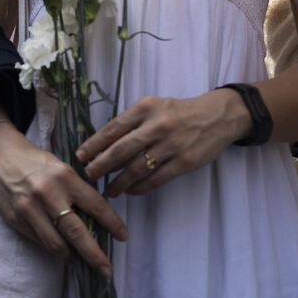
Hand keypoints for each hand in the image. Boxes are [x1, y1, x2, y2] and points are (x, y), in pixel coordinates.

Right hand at [0, 122, 126, 275]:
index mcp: (64, 176)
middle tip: (106, 270)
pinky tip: (61, 250)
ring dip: (72, 257)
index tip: (123, 236)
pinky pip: (39, 241)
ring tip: (82, 262)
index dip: (112, 224)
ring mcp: (29, 209)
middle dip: (95, 255)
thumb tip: (95, 218)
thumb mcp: (60, 166)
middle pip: (77, 232)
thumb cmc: (34, 159)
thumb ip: (76, 189)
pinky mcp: (15, 219)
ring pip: (56, 244)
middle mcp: (47, 194)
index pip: (95, 205)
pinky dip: (53, 248)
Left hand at [76, 90, 250, 196]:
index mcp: (146, 107)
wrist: (218, 116)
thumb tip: (102, 144)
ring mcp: (172, 145)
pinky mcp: (185, 162)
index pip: (112, 129)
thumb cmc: (179, 112)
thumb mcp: (154, 106)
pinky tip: (131, 191)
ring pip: (137, 169)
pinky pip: (156, 179)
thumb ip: (132, 122)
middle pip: (120, 150)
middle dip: (100, 166)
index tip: (80, 157)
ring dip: (119, 182)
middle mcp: (157, 125)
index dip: (93, 145)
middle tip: (88, 177)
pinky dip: (140, 188)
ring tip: (108, 190)